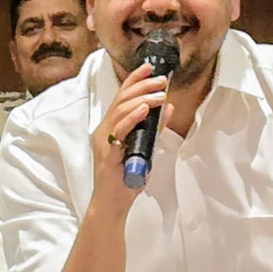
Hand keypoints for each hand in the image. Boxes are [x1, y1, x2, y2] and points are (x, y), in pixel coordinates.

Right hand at [87, 60, 167, 215]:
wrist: (113, 204)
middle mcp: (105, 130)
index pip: (122, 96)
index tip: (149, 66)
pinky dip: (132, 117)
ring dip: (142, 98)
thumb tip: (168, 108)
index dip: (134, 79)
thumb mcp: (145, 149)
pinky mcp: (107, 153)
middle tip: (161, 79)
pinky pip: (120, 130)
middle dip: (142, 85)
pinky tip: (145, 109)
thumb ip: (154, 129)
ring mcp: (104, 141)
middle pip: (121, 99)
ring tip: (160, 93)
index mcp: (112, 126)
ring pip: (120, 110)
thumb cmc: (126, 179)